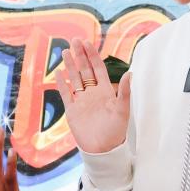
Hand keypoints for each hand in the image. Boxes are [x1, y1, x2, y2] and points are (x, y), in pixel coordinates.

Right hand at [57, 39, 130, 153]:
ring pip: (74, 79)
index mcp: (105, 91)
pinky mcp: (72, 111)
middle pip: (84, 70)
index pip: (97, 68)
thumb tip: (130, 73)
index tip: (87, 43)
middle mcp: (92, 93)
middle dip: (80, 55)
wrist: (102, 150)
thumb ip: (124, 92)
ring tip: (65, 51)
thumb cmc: (115, 132)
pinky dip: (62, 83)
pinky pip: (66, 94)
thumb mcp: (122, 110)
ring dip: (70, 65)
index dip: (92, 55)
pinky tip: (59, 72)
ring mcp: (81, 101)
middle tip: (74, 40)